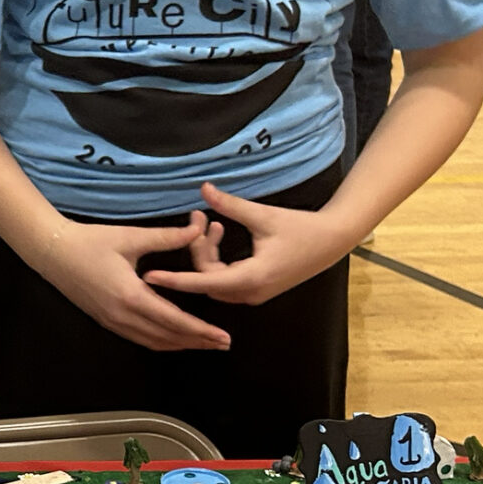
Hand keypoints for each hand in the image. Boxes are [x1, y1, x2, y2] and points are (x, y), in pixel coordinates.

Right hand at [39, 213, 231, 351]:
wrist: (51, 252)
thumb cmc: (90, 241)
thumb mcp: (130, 237)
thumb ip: (166, 237)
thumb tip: (198, 228)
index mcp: (131, 296)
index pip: (174, 320)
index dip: (201, 330)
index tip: (222, 336)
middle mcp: (123, 316)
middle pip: (167, 337)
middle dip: (197, 342)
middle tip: (224, 344)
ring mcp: (113, 322)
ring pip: (154, 342)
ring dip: (181, 345)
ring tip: (205, 344)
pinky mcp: (107, 321)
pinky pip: (140, 338)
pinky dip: (162, 341)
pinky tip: (174, 338)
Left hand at [142, 183, 363, 307]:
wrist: (332, 242)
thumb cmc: (300, 228)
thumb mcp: (263, 215)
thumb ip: (230, 206)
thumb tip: (203, 189)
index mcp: (250, 278)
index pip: (202, 281)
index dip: (174, 279)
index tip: (150, 276)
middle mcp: (249, 292)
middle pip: (206, 278)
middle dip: (196, 249)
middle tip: (197, 217)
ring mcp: (253, 294)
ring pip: (214, 279)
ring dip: (207, 253)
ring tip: (212, 222)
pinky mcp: (256, 289)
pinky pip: (225, 279)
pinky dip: (218, 260)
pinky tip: (221, 233)